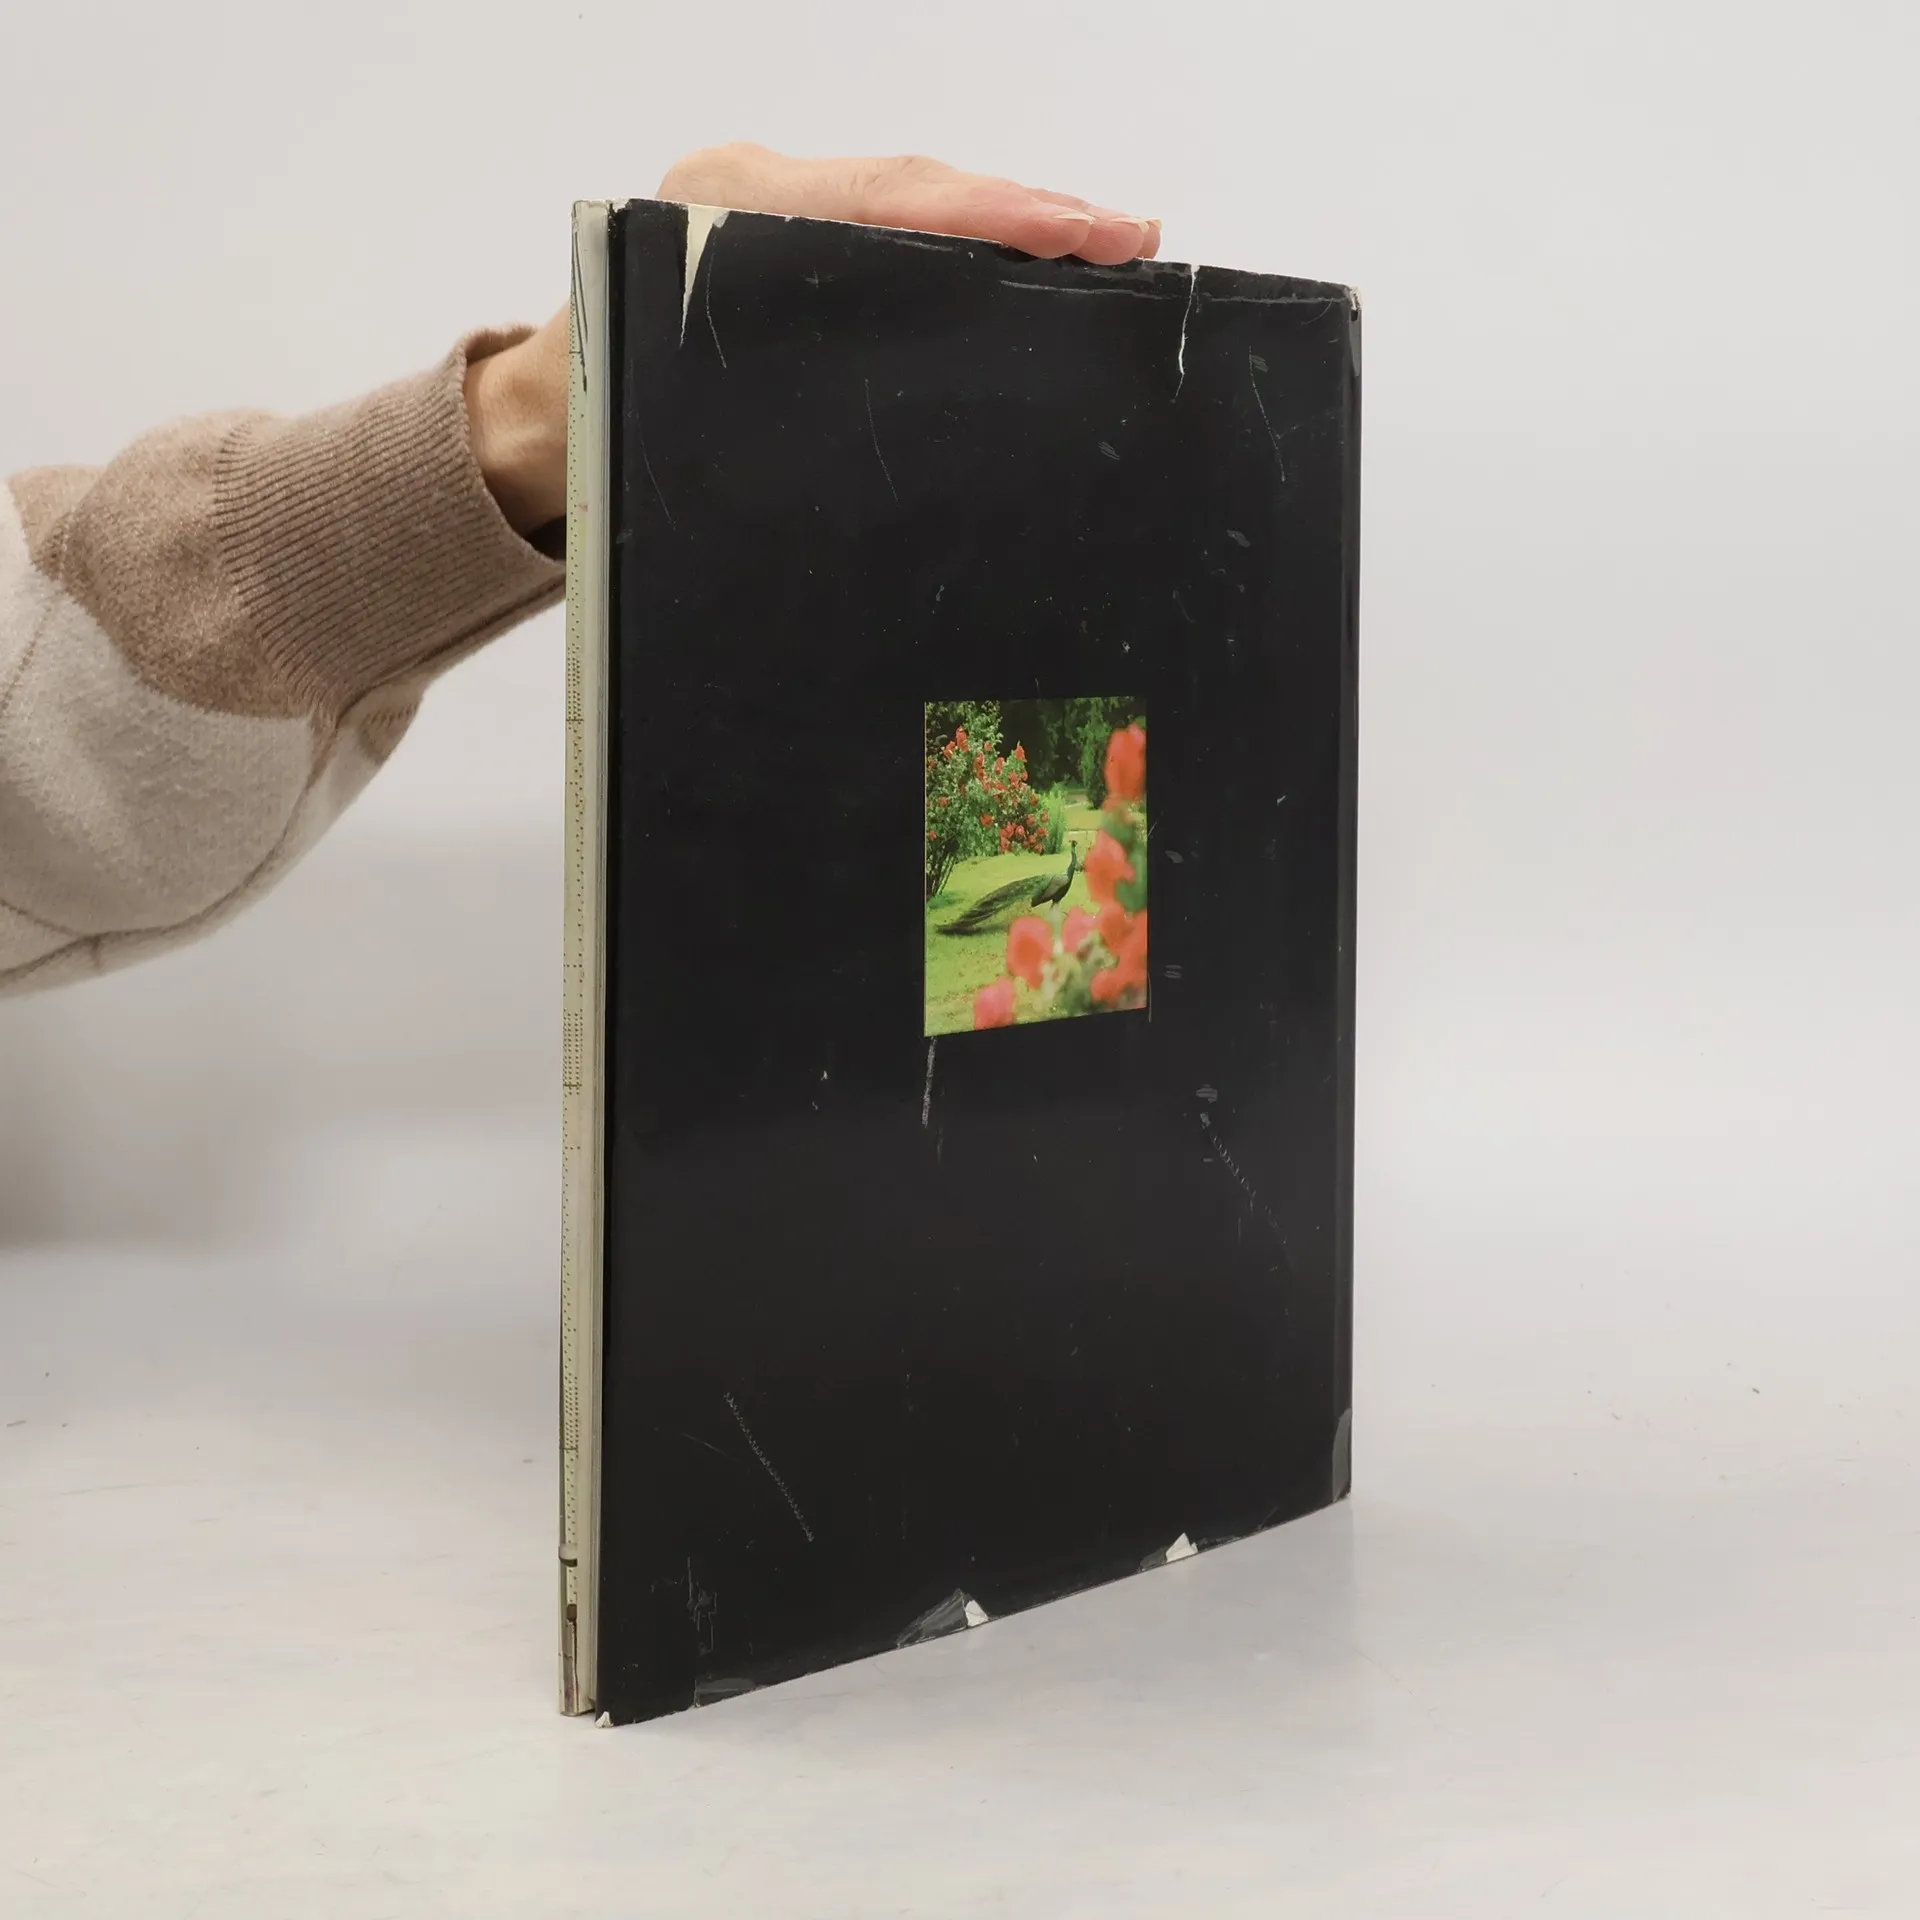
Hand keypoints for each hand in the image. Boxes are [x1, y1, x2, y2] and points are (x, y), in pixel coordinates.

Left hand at [466, 145, 1160, 533]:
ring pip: (912, 201)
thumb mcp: (676, 423)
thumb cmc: (593, 431)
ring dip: (1011, 223)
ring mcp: (766, 207)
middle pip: (917, 186)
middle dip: (1032, 209)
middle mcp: (747, 192)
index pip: (890, 200)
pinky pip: (890, 229)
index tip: (1090, 232)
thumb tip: (911, 418)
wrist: (529, 425)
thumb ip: (779, 403)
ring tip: (1109, 244)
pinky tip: (1030, 268)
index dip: (998, 214)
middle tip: (1134, 236)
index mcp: (722, 214)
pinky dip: (965, 243)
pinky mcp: (782, 236)